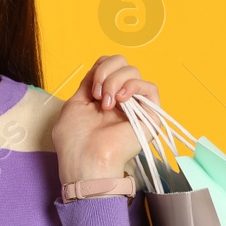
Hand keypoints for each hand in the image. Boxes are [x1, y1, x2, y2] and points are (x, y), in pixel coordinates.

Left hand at [53, 54, 159, 183]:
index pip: (109, 65)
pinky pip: (150, 87)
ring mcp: (135, 107)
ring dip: (115, 82)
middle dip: (106, 73)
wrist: (86, 161)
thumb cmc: (74, 141)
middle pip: (122, 63)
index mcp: (103, 97)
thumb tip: (99, 68)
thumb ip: (88, 84)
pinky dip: (133, 86)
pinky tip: (121, 99)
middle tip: (96, 96)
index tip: (90, 88)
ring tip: (106, 104)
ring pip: (134, 72)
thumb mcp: (74, 104)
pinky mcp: (150, 116)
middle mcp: (120, 100)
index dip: (99, 68)